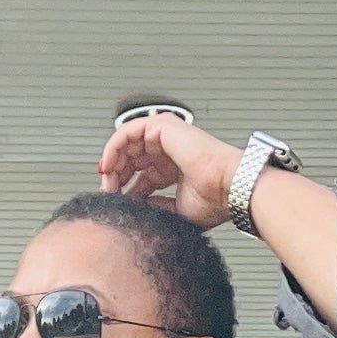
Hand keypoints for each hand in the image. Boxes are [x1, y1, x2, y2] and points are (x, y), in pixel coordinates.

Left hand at [98, 106, 242, 231]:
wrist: (229, 188)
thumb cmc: (215, 199)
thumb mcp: (175, 210)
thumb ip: (154, 207)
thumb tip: (134, 208)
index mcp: (174, 167)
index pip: (141, 174)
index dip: (125, 188)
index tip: (115, 202)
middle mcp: (170, 149)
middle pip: (131, 158)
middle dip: (116, 176)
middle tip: (108, 192)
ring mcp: (166, 135)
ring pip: (126, 144)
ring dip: (113, 163)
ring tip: (108, 181)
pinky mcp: (162, 126)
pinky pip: (127, 132)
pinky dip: (113, 148)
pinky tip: (108, 166)